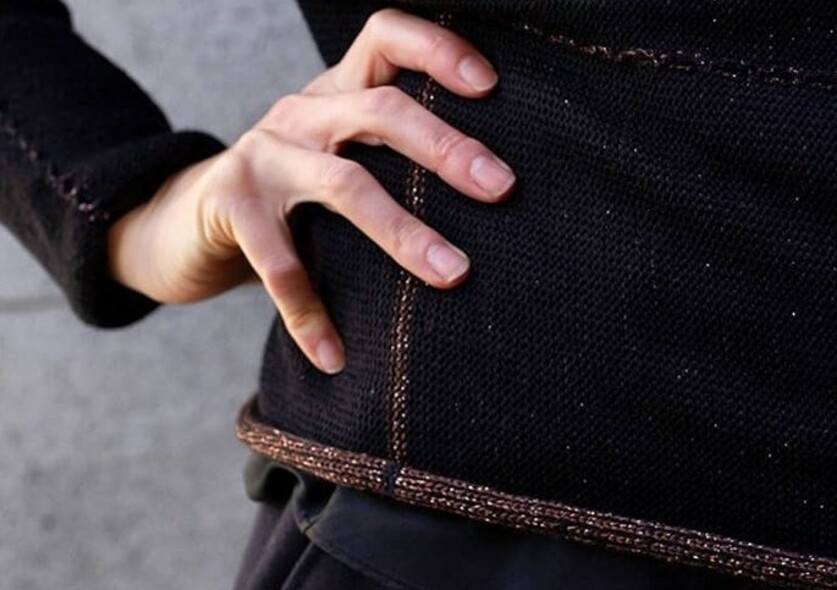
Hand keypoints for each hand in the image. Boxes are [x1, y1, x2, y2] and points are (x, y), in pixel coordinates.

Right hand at [108, 9, 514, 374]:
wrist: (184, 221)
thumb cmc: (289, 199)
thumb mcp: (338, 160)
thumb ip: (388, 161)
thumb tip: (492, 197)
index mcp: (335, 93)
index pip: (385, 39)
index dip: (437, 51)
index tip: (490, 86)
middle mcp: (300, 112)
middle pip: (380, 109)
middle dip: (446, 148)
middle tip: (501, 188)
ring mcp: (262, 154)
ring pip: (344, 183)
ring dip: (403, 231)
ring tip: (454, 276)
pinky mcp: (230, 203)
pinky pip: (278, 263)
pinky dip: (310, 314)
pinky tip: (334, 357)